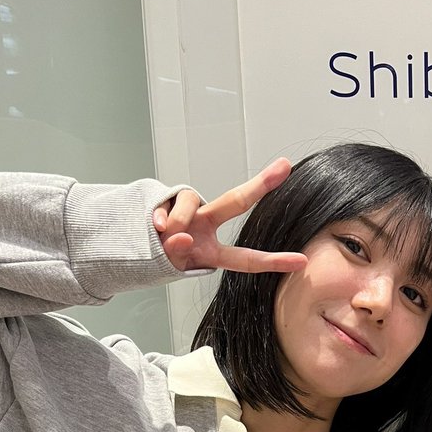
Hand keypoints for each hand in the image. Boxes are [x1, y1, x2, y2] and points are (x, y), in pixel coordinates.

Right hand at [153, 158, 307, 274]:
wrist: (130, 246)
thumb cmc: (159, 257)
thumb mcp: (174, 265)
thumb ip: (179, 252)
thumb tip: (181, 234)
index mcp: (213, 249)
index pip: (246, 258)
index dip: (274, 261)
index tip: (302, 261)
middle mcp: (206, 225)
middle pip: (235, 202)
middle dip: (260, 185)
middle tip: (284, 166)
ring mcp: (187, 212)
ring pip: (189, 207)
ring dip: (174, 225)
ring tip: (162, 236)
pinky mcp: (166, 200)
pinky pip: (166, 205)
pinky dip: (158, 218)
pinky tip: (152, 226)